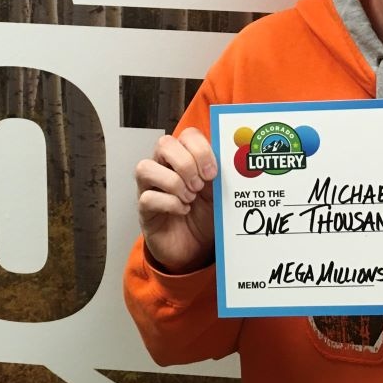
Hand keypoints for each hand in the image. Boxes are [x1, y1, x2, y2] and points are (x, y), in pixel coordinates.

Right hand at [135, 127, 217, 273]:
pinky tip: (183, 210)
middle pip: (164, 144)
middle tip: (200, 184)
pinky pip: (147, 198)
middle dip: (186, 163)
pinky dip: (170, 204)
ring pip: (145, 167)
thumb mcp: (220, 192)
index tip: (213, 172)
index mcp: (185, 157)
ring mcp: (150, 187)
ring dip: (173, 182)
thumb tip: (237, 160)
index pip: (187, 135)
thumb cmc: (205, 215)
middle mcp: (164, 167)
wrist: (195, 247)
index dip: (201, 149)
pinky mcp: (145, 209)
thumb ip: (224, 174)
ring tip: (190, 197)